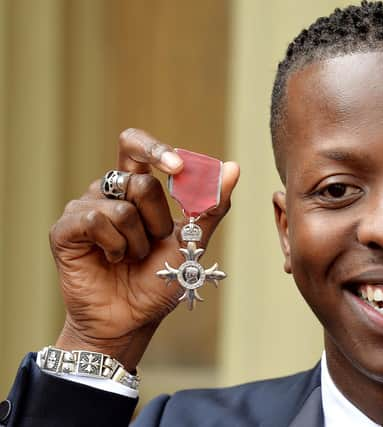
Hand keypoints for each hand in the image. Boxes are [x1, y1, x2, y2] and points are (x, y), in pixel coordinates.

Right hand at [50, 129, 239, 369]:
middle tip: (153, 244)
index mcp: (135, 188)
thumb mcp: (193, 242)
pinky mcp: (64, 230)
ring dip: (137, 241)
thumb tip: (233, 167)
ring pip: (121, 207)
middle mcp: (108, 192)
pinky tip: (111, 260)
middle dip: (158, 221)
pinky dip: (114, 246)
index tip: (178, 167)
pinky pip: (95, 221)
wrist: (133, 319)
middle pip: (140, 182)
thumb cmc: (160, 279)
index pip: (136, 146)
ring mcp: (83, 208)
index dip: (155, 150)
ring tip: (131, 258)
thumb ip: (211, 206)